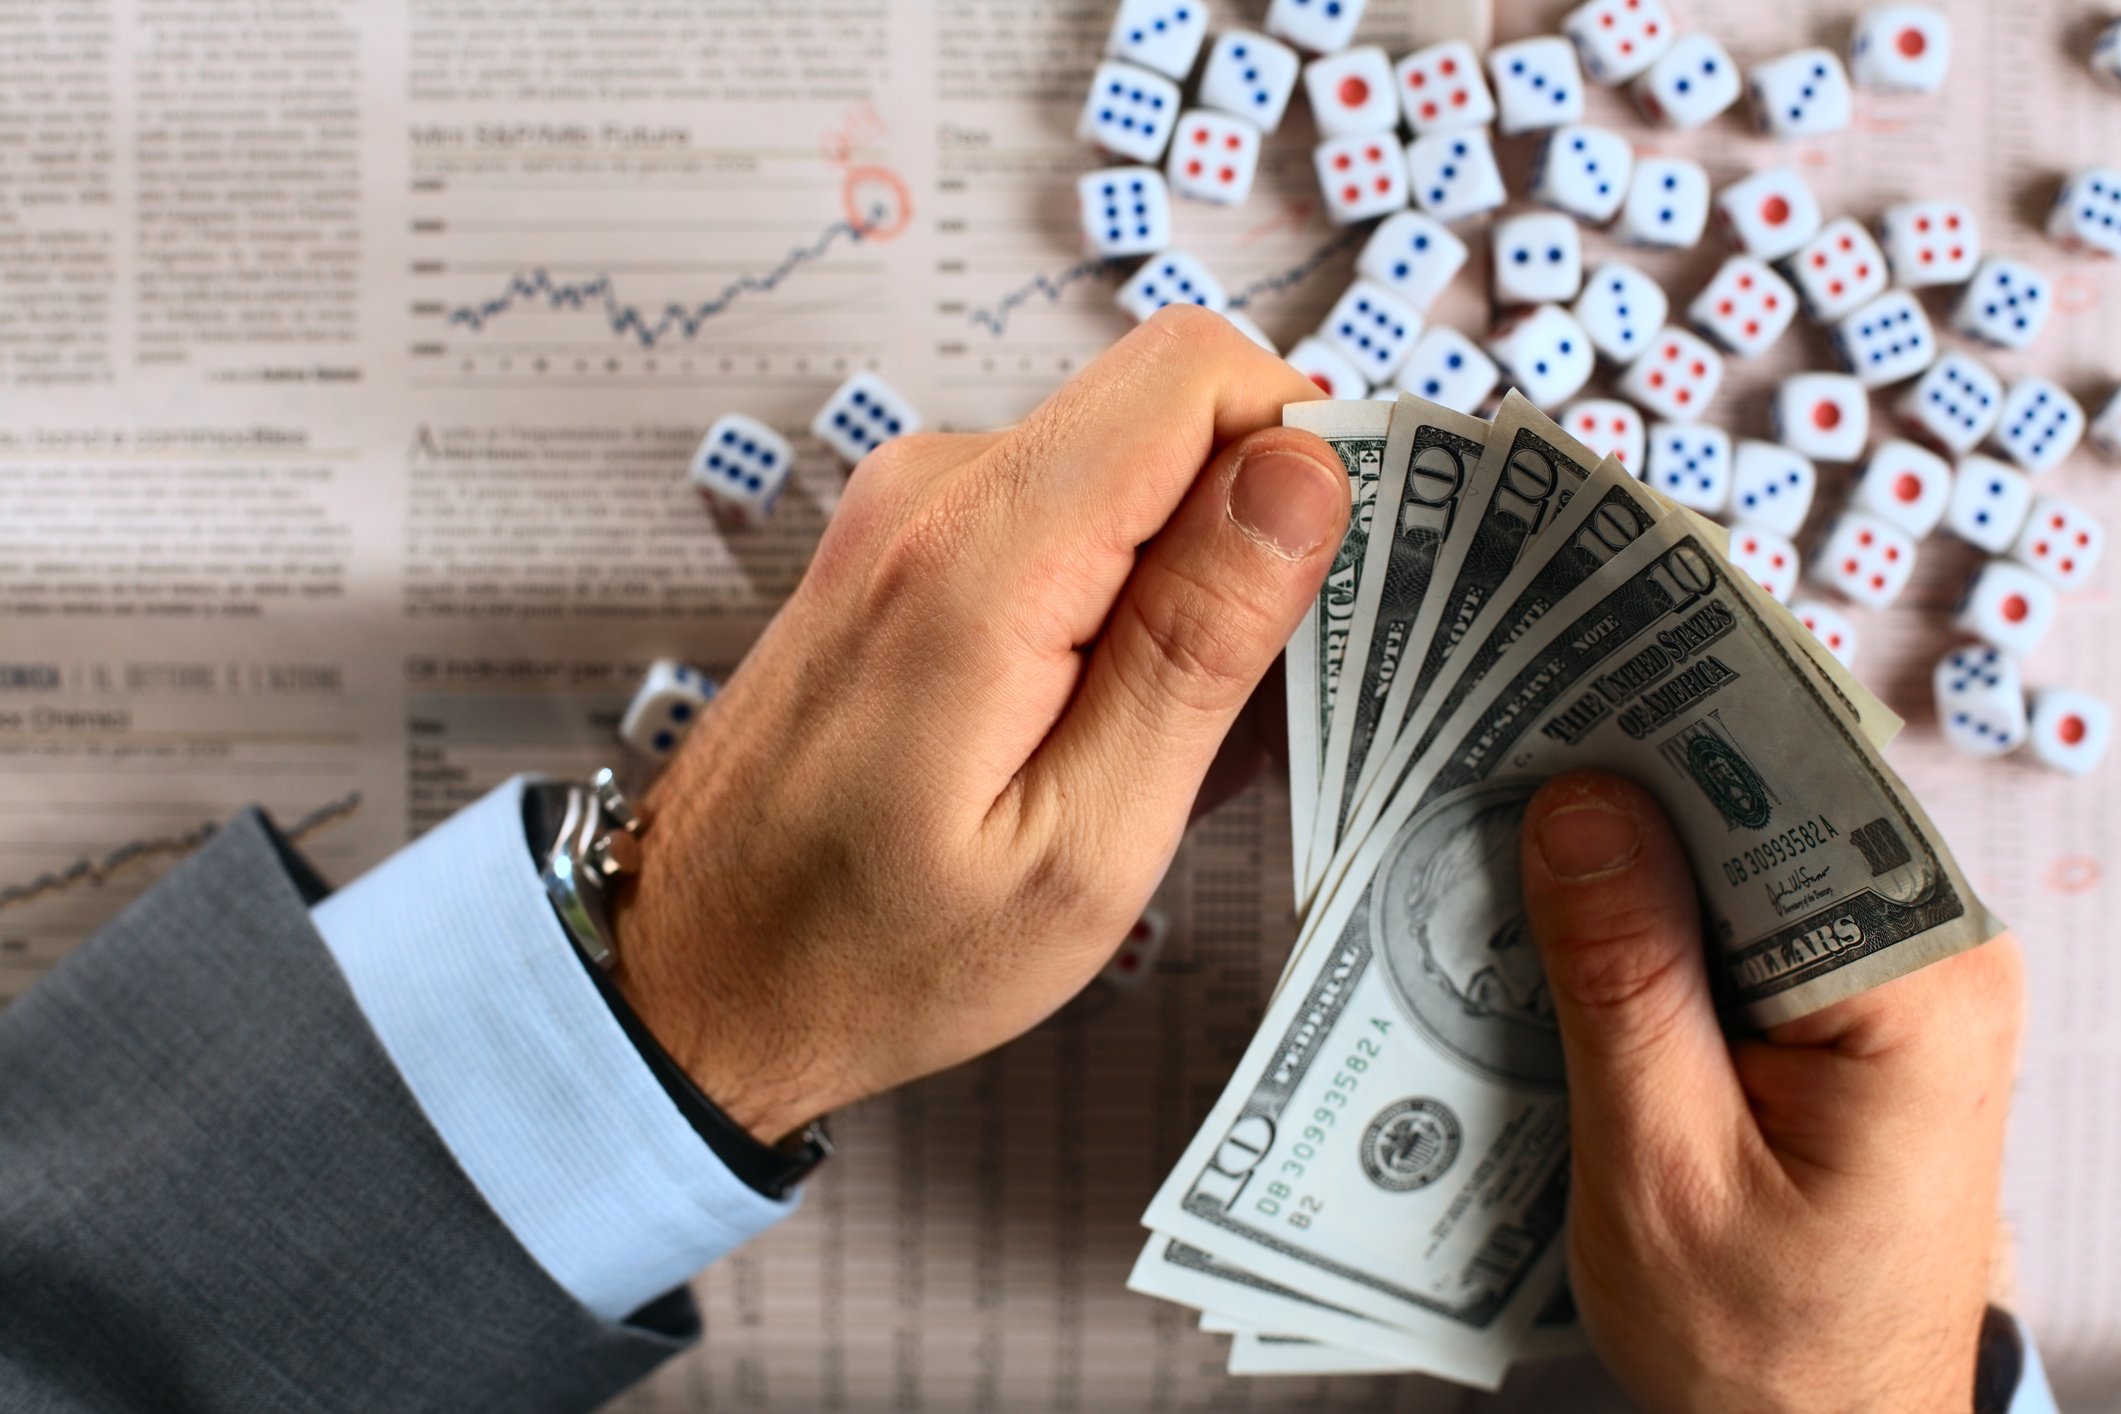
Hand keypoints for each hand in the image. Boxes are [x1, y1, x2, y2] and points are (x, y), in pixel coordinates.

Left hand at [612, 309, 1350, 1141]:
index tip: (1337, 579)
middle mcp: (934, 490)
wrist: (694, 970)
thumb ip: (1197, 644)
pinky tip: (1101, 728)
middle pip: (1169, 412)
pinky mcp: (908, 542)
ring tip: (1162, 744)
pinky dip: (1119, 604)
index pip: (1199, 374)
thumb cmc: (876, 948)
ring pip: (1128, 469)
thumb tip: (1305, 472)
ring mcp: (910, 507)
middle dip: (1253, 534)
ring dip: (1186, 586)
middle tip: (1255, 701)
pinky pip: (1065, 517)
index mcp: (981, 555)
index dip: (1305, 448)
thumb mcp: (1083, 844)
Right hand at [1519, 770, 2021, 1413]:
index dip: (1673, 719)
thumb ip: (1625, 980)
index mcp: (1918, 983)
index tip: (1556, 668)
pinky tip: (1562, 913)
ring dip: (1628, 846)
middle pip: (1771, 805)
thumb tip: (1577, 804)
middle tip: (1493, 743)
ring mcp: (1893, 981)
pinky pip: (1743, 916)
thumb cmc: (1765, 1343)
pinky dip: (1651, 908)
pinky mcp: (1846, 1011)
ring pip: (1745, 855)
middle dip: (1630, 776)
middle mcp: (1930, 956)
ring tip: (1502, 819)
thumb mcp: (1664, 1169)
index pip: (1798, 784)